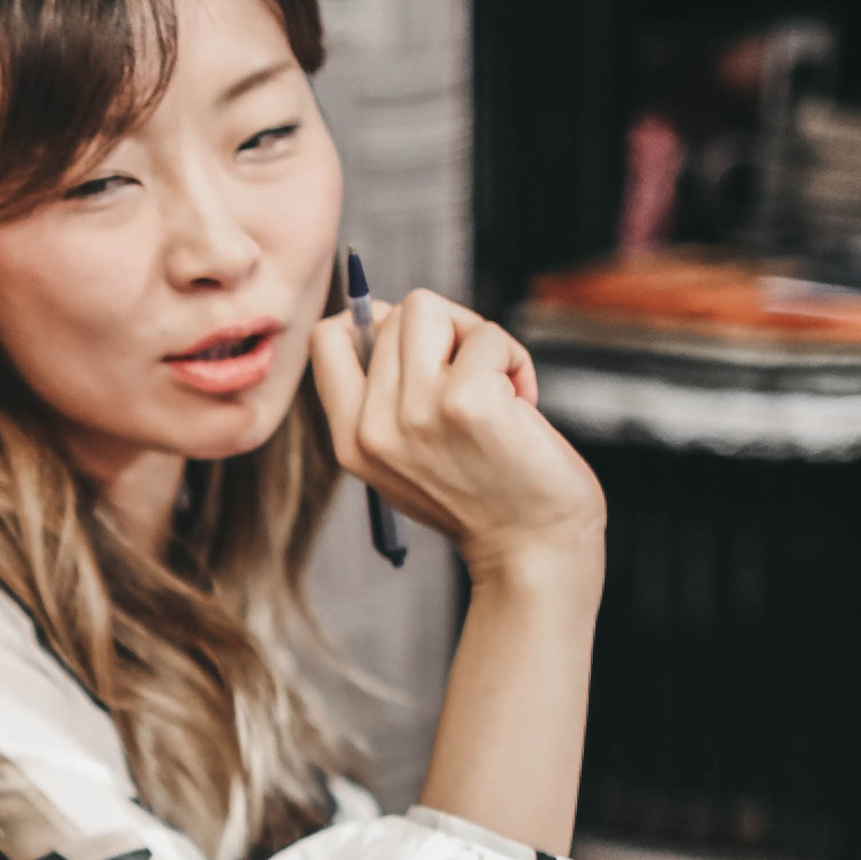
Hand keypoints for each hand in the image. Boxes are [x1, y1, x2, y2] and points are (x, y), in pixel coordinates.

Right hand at [309, 286, 605, 591]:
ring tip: (497, 385)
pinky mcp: (466, 401)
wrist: (533, 550)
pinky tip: (523, 404)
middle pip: (392, 315)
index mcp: (349, 441)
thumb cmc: (485, 498)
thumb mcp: (407, 456)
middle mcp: (371, 427)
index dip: (373, 322)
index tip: (421, 348)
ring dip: (475, 337)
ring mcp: (415, 412)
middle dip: (445, 332)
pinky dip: (514, 358)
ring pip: (429, 309)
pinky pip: (487, 335)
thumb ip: (385, 399)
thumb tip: (386, 313)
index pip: (327, 341)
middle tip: (477, 380)